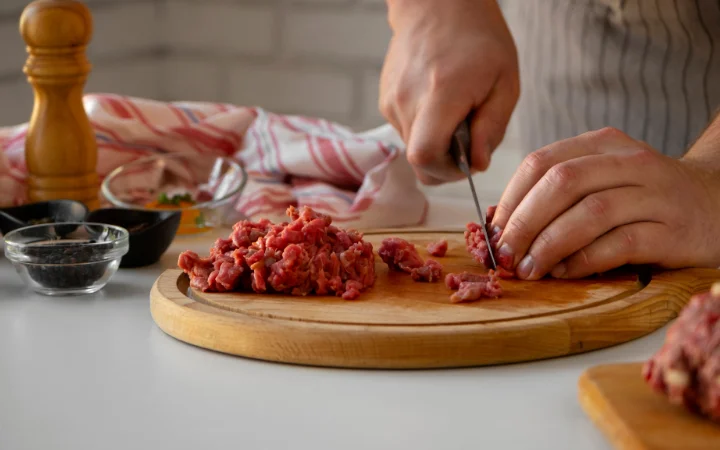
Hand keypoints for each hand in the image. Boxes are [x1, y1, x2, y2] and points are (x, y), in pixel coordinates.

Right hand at [380, 0, 518, 183]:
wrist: (437, 5)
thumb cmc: (478, 39)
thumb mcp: (505, 82)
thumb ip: (492, 127)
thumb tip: (477, 165)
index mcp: (441, 93)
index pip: (425, 156)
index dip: (447, 171)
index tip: (468, 161)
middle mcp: (408, 100)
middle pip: (419, 160)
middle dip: (445, 163)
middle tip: (467, 141)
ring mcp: (391, 101)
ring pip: (412, 148)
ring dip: (436, 143)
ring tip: (455, 113)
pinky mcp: (385, 100)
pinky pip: (406, 131)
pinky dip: (425, 128)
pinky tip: (439, 104)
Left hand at [489, 127, 719, 279]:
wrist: (715, 203)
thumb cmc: (643, 197)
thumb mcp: (602, 179)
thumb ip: (558, 194)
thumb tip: (502, 226)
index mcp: (602, 144)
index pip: (542, 162)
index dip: (510, 198)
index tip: (492, 231)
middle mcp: (630, 162)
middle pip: (562, 183)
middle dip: (524, 222)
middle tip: (504, 255)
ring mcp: (655, 194)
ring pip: (590, 212)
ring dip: (549, 245)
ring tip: (528, 269)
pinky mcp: (673, 230)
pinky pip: (620, 244)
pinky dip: (585, 260)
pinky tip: (565, 273)